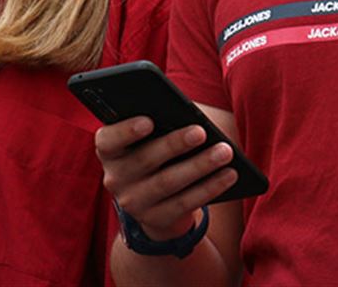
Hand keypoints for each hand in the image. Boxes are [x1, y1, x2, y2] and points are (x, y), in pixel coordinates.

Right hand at [95, 115, 237, 241]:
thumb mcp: (146, 139)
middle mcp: (115, 177)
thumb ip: (156, 125)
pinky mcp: (156, 219)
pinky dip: (210, 187)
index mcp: (109, 150)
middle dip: (175, 144)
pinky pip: (185, 203)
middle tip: (201, 131)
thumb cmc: (155, 151)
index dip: (126, 131)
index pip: (108, 140)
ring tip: (225, 151)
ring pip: (168, 182)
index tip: (149, 121)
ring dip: (200, 165)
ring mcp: (133, 202)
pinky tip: (229, 174)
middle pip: (145, 159)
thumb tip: (186, 118)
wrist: (153, 199)